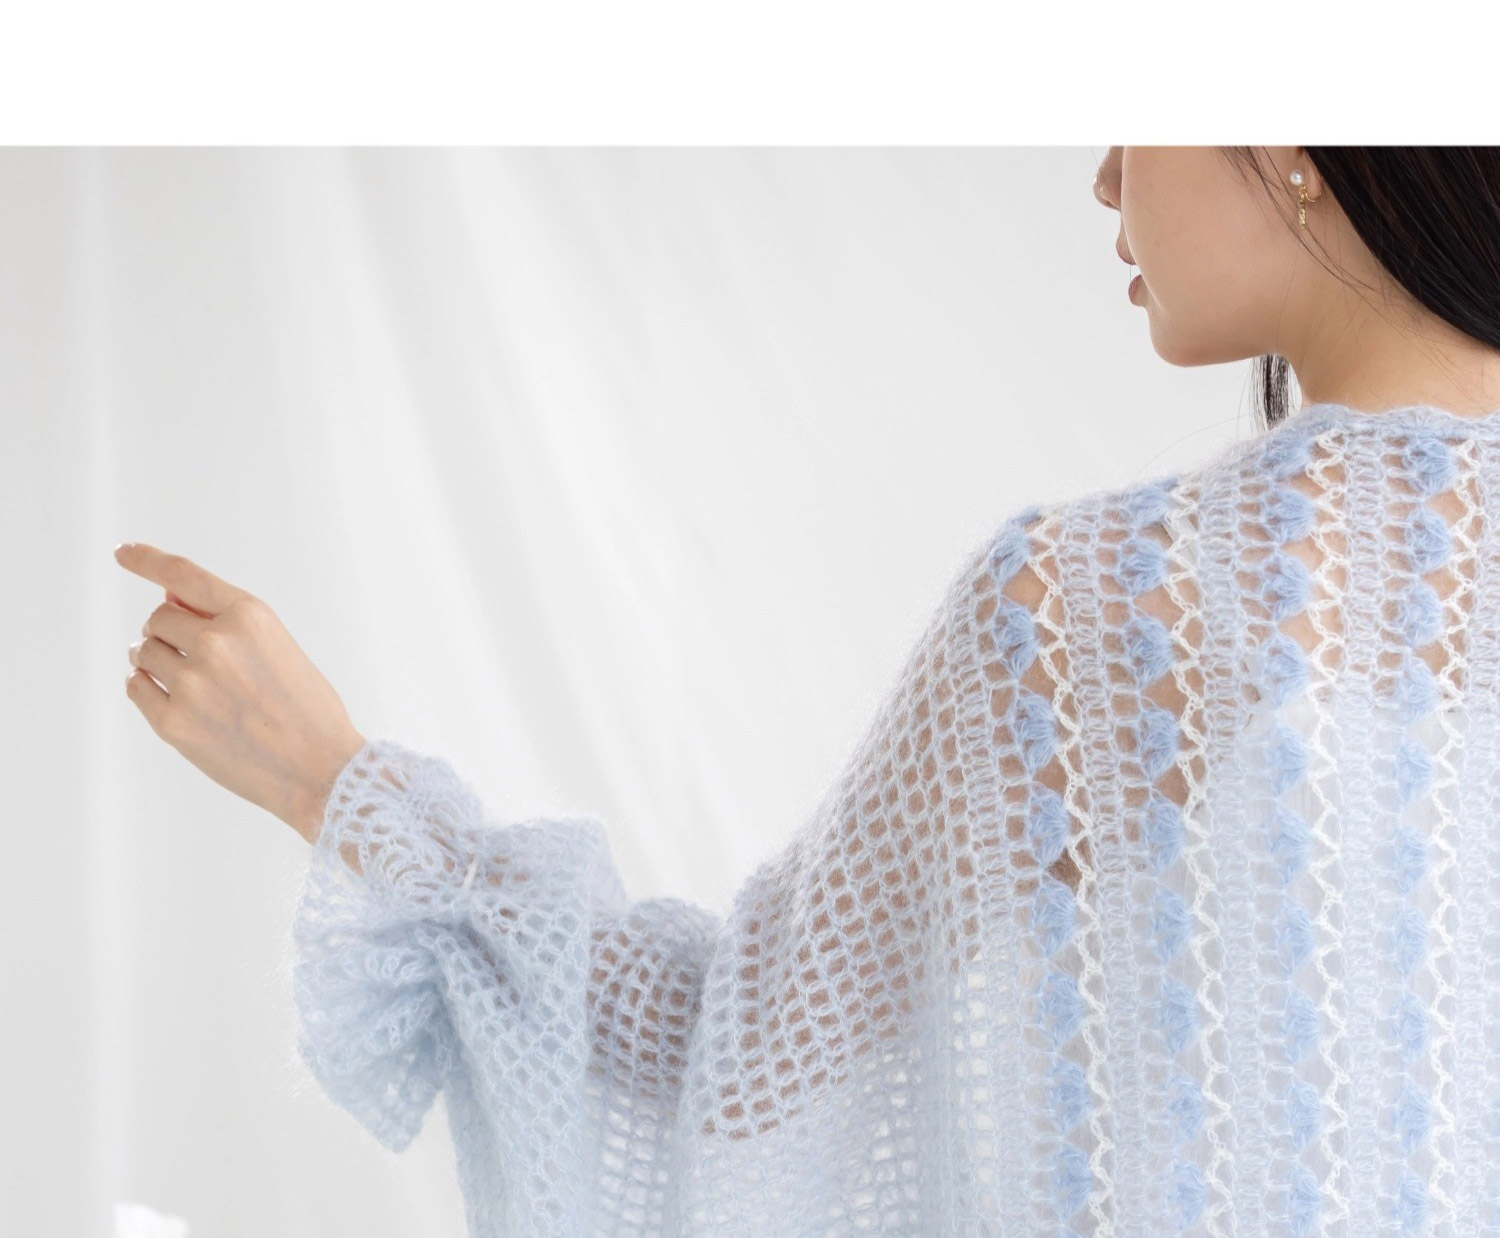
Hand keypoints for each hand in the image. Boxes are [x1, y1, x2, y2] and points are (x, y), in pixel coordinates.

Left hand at [115, 542, 365, 843]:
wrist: (321, 770)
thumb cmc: (308, 710)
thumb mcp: (279, 648)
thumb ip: (228, 622)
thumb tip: (168, 599)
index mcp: (250, 616)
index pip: (183, 575)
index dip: (147, 560)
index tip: (124, 552)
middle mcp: (217, 643)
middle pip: (158, 619)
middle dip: (168, 633)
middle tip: (193, 659)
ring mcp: (191, 683)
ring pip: (143, 653)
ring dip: (156, 662)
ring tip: (191, 685)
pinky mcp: (173, 723)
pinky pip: (136, 688)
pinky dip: (146, 688)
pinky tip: (175, 700)